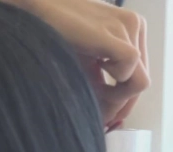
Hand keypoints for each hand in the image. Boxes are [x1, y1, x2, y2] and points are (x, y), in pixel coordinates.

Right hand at [5, 0, 149, 125]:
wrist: (30, 9)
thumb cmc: (52, 35)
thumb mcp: (84, 64)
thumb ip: (101, 87)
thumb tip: (112, 119)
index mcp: (129, 28)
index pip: (139, 74)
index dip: (123, 100)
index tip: (104, 114)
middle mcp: (135, 25)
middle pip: (142, 81)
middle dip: (118, 101)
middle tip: (94, 109)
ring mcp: (130, 25)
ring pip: (140, 83)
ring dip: (114, 95)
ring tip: (88, 88)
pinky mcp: (121, 32)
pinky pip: (133, 76)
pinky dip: (114, 85)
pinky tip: (92, 70)